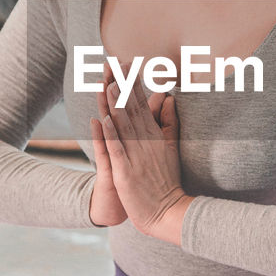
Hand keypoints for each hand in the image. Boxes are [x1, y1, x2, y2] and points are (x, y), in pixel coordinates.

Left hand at [92, 58, 184, 236]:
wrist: (168, 212)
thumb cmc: (167, 182)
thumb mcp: (172, 148)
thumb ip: (170, 122)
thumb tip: (170, 98)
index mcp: (155, 135)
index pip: (142, 104)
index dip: (133, 83)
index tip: (126, 63)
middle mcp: (146, 142)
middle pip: (131, 109)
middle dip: (122, 85)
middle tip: (114, 63)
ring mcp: (136, 156)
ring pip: (123, 126)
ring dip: (115, 104)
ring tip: (108, 83)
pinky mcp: (126, 172)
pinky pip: (117, 150)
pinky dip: (110, 134)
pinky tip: (103, 119)